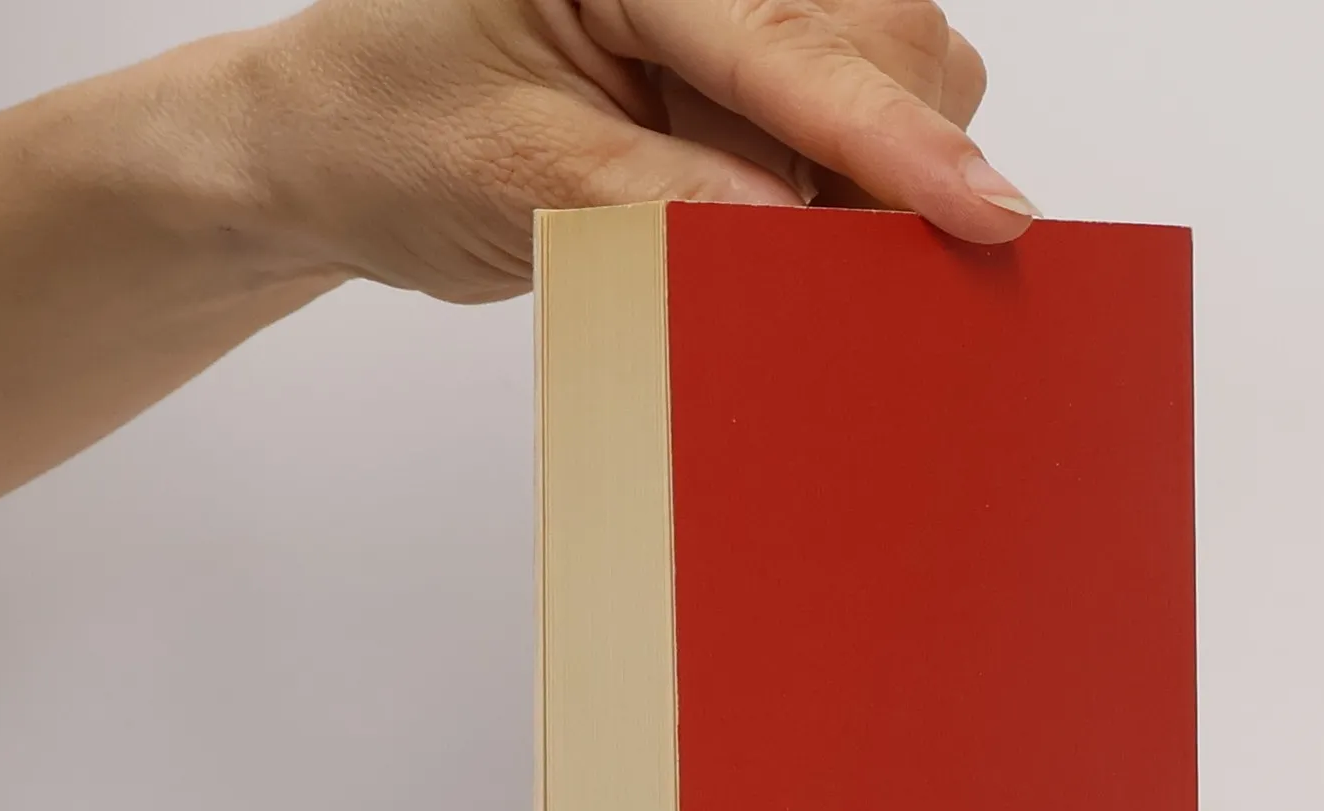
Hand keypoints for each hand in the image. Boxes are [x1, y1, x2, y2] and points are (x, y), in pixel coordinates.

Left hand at [241, 0, 1032, 303]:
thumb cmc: (389, 133)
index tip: (986, 213)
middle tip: (843, 270)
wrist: (337, 147)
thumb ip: (665, 201)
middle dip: (894, 156)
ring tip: (771, 234)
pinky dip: (853, 179)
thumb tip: (797, 242)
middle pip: (883, 34)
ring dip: (875, 171)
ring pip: (895, 64)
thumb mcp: (515, 176)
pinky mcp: (743, 58)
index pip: (784, 41)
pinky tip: (790, 224)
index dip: (894, 140)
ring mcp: (729, 4)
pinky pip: (852, 108)